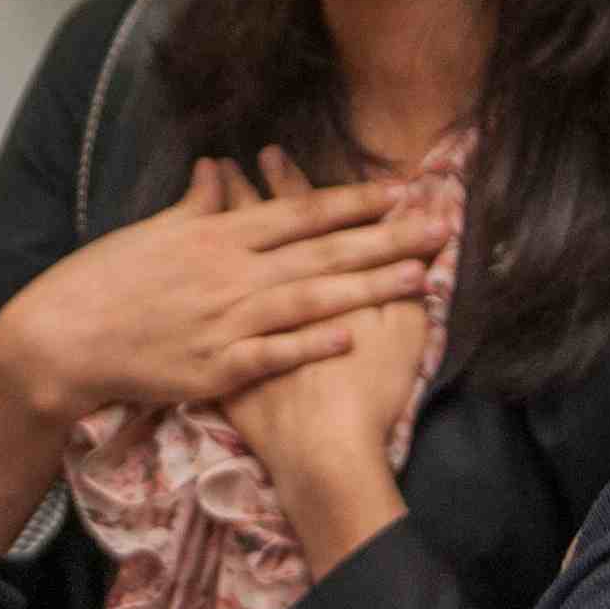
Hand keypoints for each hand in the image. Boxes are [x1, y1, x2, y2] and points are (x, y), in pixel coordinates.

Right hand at [0, 151, 440, 426]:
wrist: (60, 337)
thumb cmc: (102, 281)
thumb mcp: (149, 230)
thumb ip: (195, 203)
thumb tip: (216, 166)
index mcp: (216, 235)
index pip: (301, 211)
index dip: (356, 201)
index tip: (403, 191)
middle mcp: (228, 272)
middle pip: (322, 251)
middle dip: (388, 239)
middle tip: (444, 227)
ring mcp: (222, 320)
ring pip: (310, 299)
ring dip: (369, 287)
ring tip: (423, 279)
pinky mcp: (212, 367)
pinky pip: (271, 354)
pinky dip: (310, 344)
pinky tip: (351, 336)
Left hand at [217, 149, 451, 569]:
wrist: (319, 455)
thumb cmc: (369, 393)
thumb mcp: (401, 331)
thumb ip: (404, 279)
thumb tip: (424, 230)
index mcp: (313, 278)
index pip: (301, 219)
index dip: (290, 184)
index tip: (275, 154)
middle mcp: (266, 289)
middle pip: (257, 227)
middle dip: (251, 187)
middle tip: (238, 156)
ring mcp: (235, 322)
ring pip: (223, 257)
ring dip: (221, 218)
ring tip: (213, 183)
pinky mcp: (216, 355)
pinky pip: (199, 298)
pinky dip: (192, 275)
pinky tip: (185, 253)